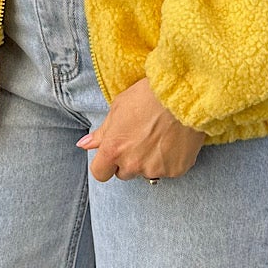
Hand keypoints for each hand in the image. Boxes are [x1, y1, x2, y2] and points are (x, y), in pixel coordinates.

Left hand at [76, 77, 205, 181]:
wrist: (184, 94)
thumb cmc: (148, 96)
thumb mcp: (118, 109)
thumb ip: (101, 133)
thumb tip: (83, 145)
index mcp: (113, 150)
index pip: (100, 173)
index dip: (105, 164)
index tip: (113, 154)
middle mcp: (132, 164)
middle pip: (124, 173)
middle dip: (129, 161)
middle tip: (141, 139)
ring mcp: (155, 169)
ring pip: (147, 172)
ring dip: (150, 161)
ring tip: (160, 137)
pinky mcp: (176, 170)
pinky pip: (169, 170)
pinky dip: (170, 160)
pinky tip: (174, 141)